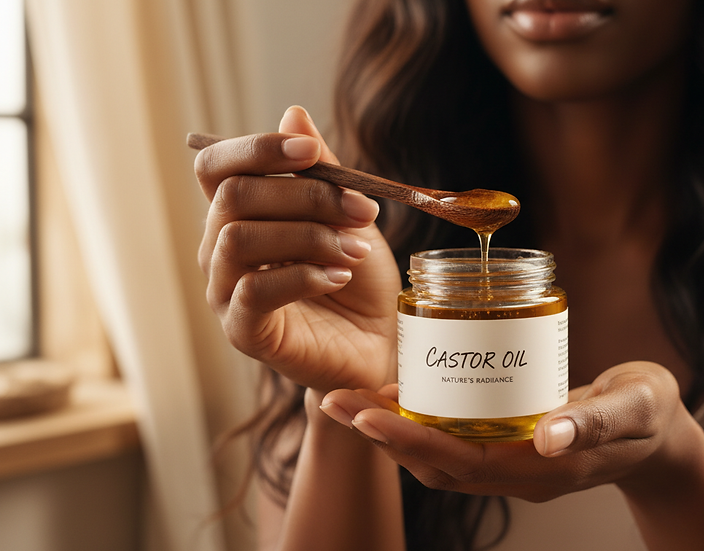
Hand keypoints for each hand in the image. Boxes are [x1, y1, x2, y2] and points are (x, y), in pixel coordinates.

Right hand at [194, 106, 402, 391]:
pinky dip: (303, 276)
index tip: (309, 153)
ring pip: (239, 240)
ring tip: (355, 249)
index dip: (256, 149)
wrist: (379, 344)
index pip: (217, 166)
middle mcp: (220, 249)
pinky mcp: (242, 330)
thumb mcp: (348, 217)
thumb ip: (321, 172)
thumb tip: (294, 114)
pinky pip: (255, 291)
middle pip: (234, 197)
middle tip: (363, 211)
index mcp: (240, 215)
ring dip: (308, 236)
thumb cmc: (360, 280)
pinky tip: (338, 276)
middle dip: (305, 196)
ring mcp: (225, 292)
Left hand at [319, 362, 699, 501]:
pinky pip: (456, 442)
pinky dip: (422, 423)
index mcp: (545, 469)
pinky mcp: (512, 446)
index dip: (412, 441)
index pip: (464, 462)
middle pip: (438, 464)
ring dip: (394, 431)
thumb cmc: (651, 413)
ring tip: (353, 400)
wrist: (661, 434)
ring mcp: (514, 463)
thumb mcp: (635, 407)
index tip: (367, 414)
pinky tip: (403, 396)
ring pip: (440, 456)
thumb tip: (550, 436)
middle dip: (384, 436)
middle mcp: (520, 473)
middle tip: (336, 401)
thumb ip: (596, 420)